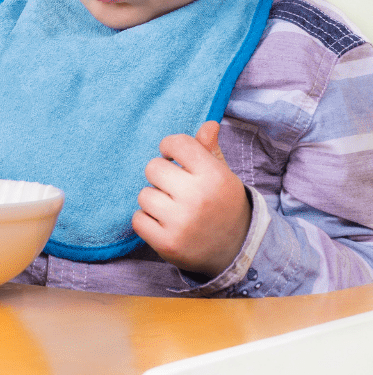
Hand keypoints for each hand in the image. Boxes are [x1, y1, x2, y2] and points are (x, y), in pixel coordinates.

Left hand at [132, 121, 250, 278]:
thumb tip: (208, 124)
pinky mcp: (168, 244)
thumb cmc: (223, 205)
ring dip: (154, 200)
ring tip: (172, 208)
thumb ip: (209, 150)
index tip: (173, 157)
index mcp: (214, 176)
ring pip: (143, 195)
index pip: (177, 143)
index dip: (169, 147)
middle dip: (161, 175)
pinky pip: (138, 220)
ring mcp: (182, 223)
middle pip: (153, 167)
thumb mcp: (222, 176)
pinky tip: (164, 223)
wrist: (236, 250)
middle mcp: (198, 198)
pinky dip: (146, 221)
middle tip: (174, 187)